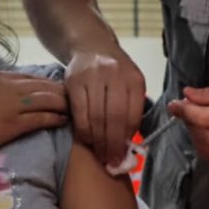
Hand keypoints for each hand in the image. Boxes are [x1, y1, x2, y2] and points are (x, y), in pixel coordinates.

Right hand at [0, 71, 68, 156]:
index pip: (28, 77)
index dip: (44, 83)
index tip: (54, 87)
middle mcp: (7, 87)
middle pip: (42, 85)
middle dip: (59, 90)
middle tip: (72, 96)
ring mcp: (13, 105)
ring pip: (46, 100)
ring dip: (62, 103)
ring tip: (73, 107)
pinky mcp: (15, 124)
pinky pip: (42, 118)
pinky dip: (55, 118)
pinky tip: (64, 120)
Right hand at [65, 47, 145, 165]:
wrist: (91, 47)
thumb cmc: (114, 73)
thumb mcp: (130, 85)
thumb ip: (131, 110)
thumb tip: (128, 145)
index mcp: (134, 79)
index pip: (132, 115)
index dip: (126, 138)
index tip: (123, 155)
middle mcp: (115, 75)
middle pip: (114, 118)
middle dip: (112, 144)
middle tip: (110, 161)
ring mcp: (93, 77)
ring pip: (95, 117)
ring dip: (97, 141)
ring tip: (99, 154)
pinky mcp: (74, 81)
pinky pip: (79, 113)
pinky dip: (83, 130)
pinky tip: (86, 139)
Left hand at [168, 77, 208, 163]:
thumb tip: (188, 95)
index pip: (203, 118)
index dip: (184, 111)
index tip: (174, 103)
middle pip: (200, 135)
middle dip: (188, 121)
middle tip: (186, 108)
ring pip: (204, 148)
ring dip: (194, 133)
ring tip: (197, 118)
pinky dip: (204, 143)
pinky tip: (207, 130)